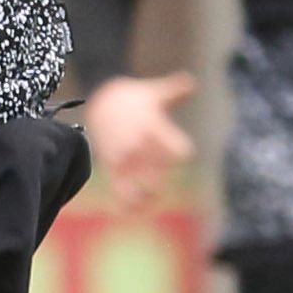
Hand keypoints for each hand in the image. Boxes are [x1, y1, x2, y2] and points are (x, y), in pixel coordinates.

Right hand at [80, 71, 196, 209]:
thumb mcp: (154, 92)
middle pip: (156, 171)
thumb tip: (192, 82)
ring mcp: (123, 157)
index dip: (181, 152)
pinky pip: (119, 191)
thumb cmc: (134, 100)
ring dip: (147, 196)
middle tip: (163, 181)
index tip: (181, 153)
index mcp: (151, 127)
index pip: (174, 149)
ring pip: (137, 185)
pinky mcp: (112, 166)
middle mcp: (137, 144)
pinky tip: (138, 211)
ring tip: (153, 200)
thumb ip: (175, 90)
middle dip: (162, 178)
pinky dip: (128, 204)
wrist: (100, 103)